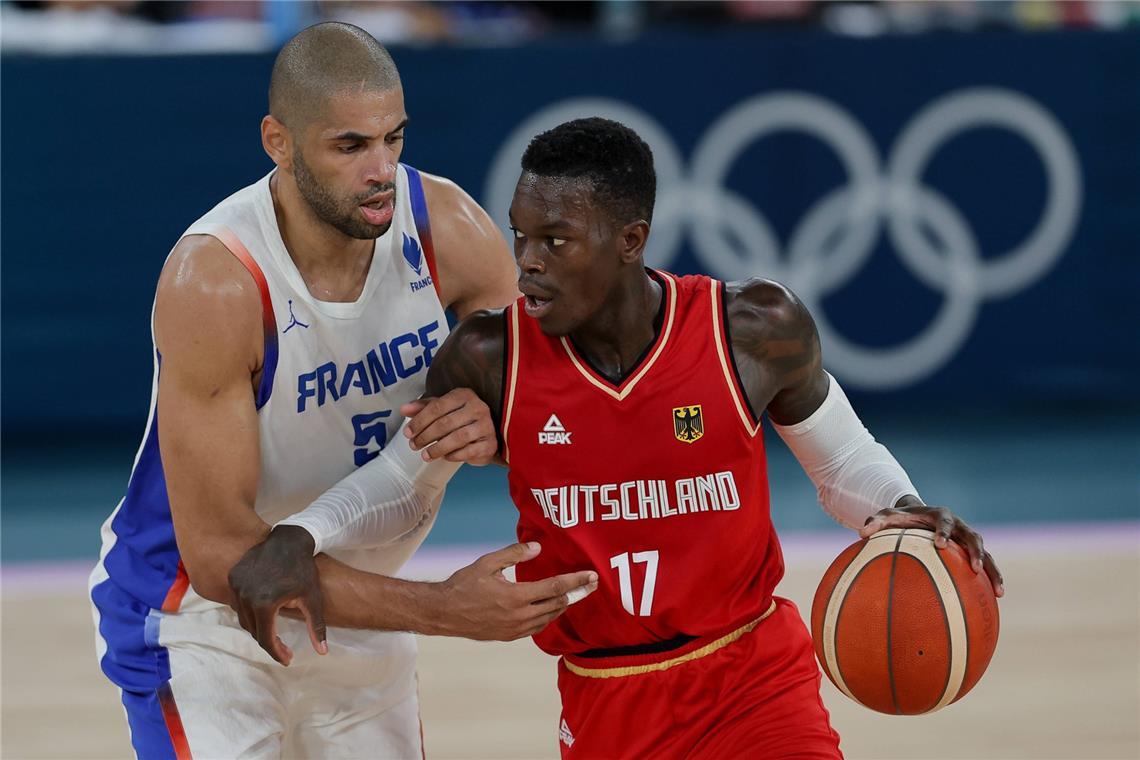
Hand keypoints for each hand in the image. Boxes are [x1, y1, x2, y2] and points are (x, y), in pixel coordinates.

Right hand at [228, 525, 327, 664]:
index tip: (288, 659)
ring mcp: (237, 585)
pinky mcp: (234, 576)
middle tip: (283, 648)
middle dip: (268, 642)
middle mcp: (246, 596)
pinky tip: (262, 614)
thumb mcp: (313, 599)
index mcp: (264, 604)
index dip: (277, 652)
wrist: (290, 539)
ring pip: (244, 617)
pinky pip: (238, 602)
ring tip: (272, 632)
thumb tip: (322, 652)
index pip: (266, 638)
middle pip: (253, 630)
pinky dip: (249, 611)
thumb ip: (316, 626)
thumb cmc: (304, 570)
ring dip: (257, 627)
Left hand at [400, 388, 496, 464]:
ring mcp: (486, 426)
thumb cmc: (462, 419)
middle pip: (445, 423)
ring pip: (457, 438)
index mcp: (464, 395)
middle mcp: (478, 408)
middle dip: (425, 436)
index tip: (407, 432)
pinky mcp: (490, 444)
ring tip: (425, 455)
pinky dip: (453, 455)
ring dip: (437, 448)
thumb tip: (403, 409)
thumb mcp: (443, 409)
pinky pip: (468, 451)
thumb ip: (423, 408)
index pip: (437, 406)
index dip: (419, 421)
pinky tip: (444, 457)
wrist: (488, 433)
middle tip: (413, 445)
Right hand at [428, 542, 597, 640]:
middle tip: (591, 585)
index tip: (592, 576)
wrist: (444, 613)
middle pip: (558, 604)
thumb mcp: (487, 563)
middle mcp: (520, 615)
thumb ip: (514, 554)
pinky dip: (548, 616)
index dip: (576, 581)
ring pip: (549, 617)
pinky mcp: (510, 636)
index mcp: (516, 596)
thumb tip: (538, 547)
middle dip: (576, 593)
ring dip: (563, 605)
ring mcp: (515, 629)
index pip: (555, 587)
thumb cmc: (464, 585)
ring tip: (573, 595)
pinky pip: (537, 627)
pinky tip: (550, 608)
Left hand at [860, 502, 1003, 597]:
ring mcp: (967, 540)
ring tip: (999, 592)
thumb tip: (861, 532)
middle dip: (976, 553)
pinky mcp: (970, 553)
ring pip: (986, 554)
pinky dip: (991, 581)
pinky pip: (985, 566)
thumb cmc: (900, 518)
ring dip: (993, 571)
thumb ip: (875, 522)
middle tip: (974, 568)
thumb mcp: (885, 516)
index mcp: (939, 514)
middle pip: (973, 537)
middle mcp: (959, 526)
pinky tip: (996, 600)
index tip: (940, 544)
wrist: (917, 515)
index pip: (945, 521)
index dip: (944, 532)